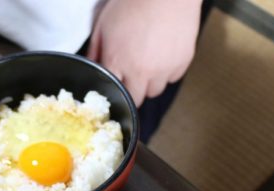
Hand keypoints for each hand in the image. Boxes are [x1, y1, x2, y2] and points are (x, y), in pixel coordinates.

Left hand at [86, 0, 202, 106]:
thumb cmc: (134, 2)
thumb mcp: (103, 24)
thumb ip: (95, 50)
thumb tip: (92, 66)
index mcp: (118, 62)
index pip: (114, 94)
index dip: (114, 91)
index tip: (116, 85)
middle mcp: (141, 71)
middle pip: (136, 99)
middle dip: (132, 90)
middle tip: (132, 74)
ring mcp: (164, 69)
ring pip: (155, 90)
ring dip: (150, 82)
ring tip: (148, 62)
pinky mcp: (182, 63)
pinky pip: (172, 77)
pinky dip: (167, 71)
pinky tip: (163, 55)